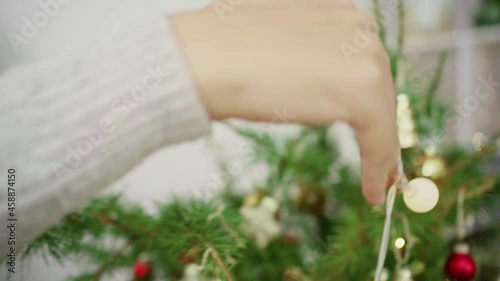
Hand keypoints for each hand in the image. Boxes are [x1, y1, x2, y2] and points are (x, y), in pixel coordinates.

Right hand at [170, 0, 398, 204]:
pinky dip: (378, 165)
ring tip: (374, 177)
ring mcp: (363, 54)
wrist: (205, 58)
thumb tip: (300, 70)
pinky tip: (373, 191)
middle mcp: (357, 24)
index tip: (365, 119)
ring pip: (380, 109)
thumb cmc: (220, 49)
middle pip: (376, 82)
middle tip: (372, 150)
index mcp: (335, 8)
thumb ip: (299, 49)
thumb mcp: (272, 37)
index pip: (357, 58)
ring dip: (377, 145)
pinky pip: (379, 136)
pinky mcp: (362, 91)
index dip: (359, 92)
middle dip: (371, 118)